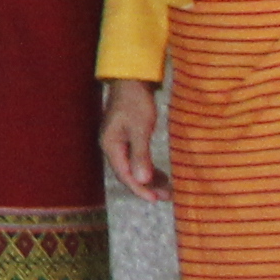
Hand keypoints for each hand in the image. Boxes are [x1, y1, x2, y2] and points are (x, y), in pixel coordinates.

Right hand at [99, 77, 167, 200]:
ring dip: (149, 179)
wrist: (132, 80)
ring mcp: (118, 143)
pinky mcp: (127, 138)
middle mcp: (112, 147)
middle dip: (147, 187)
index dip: (140, 189)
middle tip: (168, 196)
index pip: (125, 175)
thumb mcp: (140, 129)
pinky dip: (148, 168)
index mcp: (111, 146)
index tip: (157, 200)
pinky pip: (136, 160)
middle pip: (128, 174)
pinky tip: (161, 174)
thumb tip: (142, 181)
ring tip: (168, 188)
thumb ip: (140, 155)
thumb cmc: (136, 102)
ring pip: (133, 168)